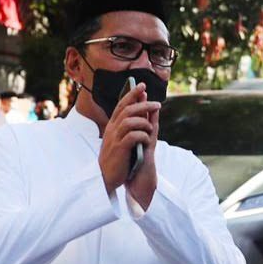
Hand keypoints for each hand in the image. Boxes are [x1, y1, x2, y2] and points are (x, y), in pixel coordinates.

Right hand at [99, 82, 160, 205]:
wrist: (105, 178)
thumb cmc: (116, 159)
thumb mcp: (120, 140)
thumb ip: (128, 127)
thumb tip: (140, 113)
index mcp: (112, 126)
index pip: (121, 105)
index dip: (131, 94)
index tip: (142, 86)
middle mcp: (111, 129)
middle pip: (127, 110)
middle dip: (143, 104)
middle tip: (157, 104)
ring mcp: (114, 139)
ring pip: (129, 121)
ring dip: (144, 121)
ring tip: (151, 127)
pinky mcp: (119, 149)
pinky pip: (132, 136)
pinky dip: (142, 135)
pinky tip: (147, 139)